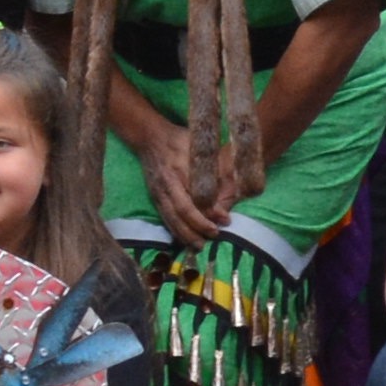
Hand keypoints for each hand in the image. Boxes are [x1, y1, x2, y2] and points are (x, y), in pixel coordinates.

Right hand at [122, 99, 223, 248]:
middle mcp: (166, 186)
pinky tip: (185, 240)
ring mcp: (158, 194)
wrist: (150, 138)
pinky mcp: (155, 198)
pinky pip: (165, 219)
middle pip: (180, 214)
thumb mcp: (198, 146)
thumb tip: (235, 182)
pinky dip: (175, 232)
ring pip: (171, 220)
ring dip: (186, 235)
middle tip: (215, 236)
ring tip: (200, 246)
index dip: (209, 213)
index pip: (193, 198)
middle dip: (197, 229)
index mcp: (178, 172)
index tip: (225, 220)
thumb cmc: (180, 140)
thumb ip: (214, 164)